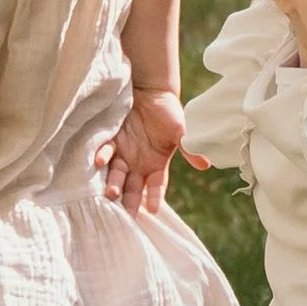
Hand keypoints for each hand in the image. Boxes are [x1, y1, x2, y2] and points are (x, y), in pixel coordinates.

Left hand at [98, 85, 188, 215]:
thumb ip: (189, 149)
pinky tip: (100, 161)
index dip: (155, 197)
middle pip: (133, 187)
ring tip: (110, 193)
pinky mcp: (111, 140)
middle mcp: (138, 164)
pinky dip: (103, 156)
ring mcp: (124, 154)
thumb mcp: (180, 131)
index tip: (153, 210)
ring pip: (116, 175)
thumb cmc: (168, 111)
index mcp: (157, 164)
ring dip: (113, 184)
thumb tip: (205, 165)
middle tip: (125, 215)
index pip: (156, 186)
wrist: (151, 90)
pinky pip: (106, 151)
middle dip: (129, 201)